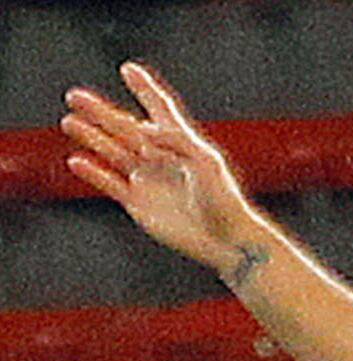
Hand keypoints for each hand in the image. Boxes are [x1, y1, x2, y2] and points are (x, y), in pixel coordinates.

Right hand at [62, 62, 263, 275]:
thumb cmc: (223, 200)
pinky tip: (76, 161)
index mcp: (181, 144)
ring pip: (113, 152)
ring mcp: (149, 180)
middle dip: (100, 112)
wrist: (224, 240)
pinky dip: (93, 173)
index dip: (145, 89)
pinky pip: (110, 183)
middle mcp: (161, 158)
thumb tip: (144, 130)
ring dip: (91, 137)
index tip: (129, 69)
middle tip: (75, 96)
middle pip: (125, 128)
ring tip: (69, 121)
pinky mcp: (139, 203)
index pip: (159, 109)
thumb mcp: (205, 163)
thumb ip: (176, 141)